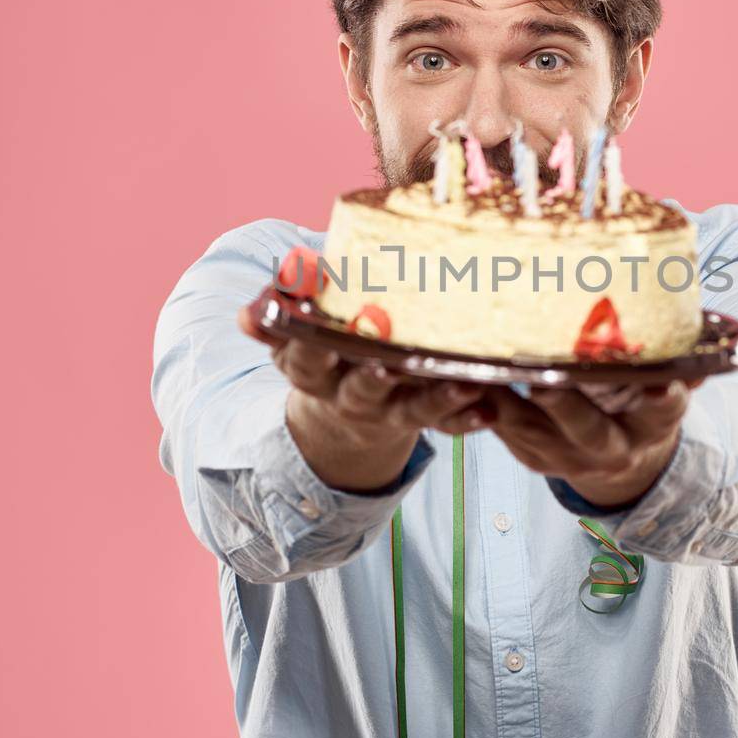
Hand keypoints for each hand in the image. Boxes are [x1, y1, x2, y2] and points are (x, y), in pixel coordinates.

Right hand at [239, 308, 493, 493]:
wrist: (344, 417)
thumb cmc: (323, 354)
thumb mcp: (292, 340)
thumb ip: (277, 317)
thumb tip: (248, 313)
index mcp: (310, 371)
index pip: (304, 357)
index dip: (309, 343)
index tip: (318, 319)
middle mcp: (348, 397)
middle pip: (359, 389)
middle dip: (372, 377)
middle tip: (387, 363)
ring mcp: (388, 413)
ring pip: (413, 410)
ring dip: (438, 398)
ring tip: (466, 382)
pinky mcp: (422, 421)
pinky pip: (447, 425)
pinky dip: (468, 419)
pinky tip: (490, 407)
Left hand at [484, 379, 701, 510]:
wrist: (621, 460)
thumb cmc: (642, 402)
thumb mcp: (668, 385)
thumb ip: (682, 361)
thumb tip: (719, 328)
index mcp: (654, 423)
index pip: (663, 409)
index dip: (660, 396)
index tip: (658, 383)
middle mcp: (614, 447)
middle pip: (588, 429)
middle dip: (566, 405)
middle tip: (544, 380)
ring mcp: (569, 457)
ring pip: (534, 431)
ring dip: (506, 403)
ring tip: (483, 371)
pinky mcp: (532, 457)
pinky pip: (503, 431)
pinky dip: (482, 404)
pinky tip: (463, 375)